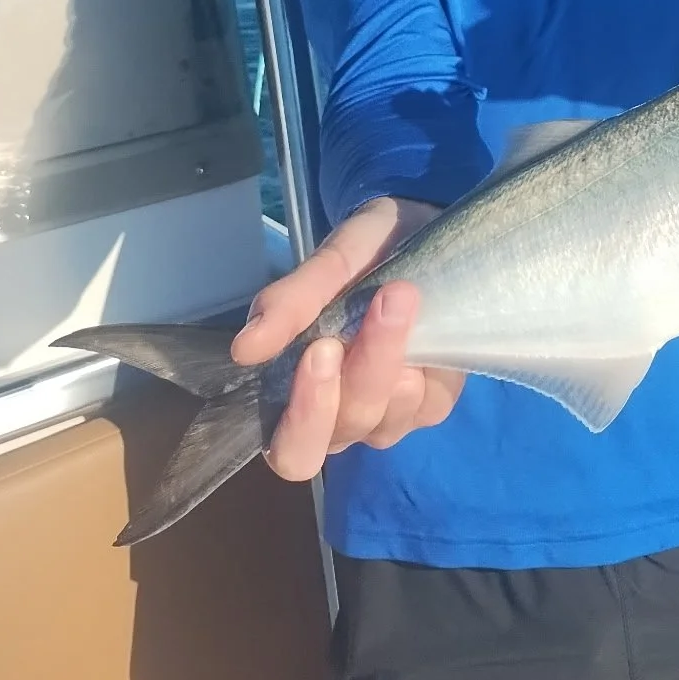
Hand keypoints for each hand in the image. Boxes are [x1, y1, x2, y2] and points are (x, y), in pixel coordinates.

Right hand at [230, 196, 462, 480]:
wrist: (420, 229)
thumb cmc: (363, 255)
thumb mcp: (328, 264)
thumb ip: (289, 306)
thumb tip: (244, 350)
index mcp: (299, 398)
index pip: (291, 451)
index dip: (304, 416)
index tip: (318, 350)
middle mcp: (343, 419)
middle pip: (345, 431)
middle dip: (363, 373)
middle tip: (380, 306)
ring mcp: (391, 416)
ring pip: (388, 419)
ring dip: (394, 356)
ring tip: (402, 293)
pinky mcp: (434, 403)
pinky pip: (429, 404)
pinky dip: (428, 367)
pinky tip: (428, 325)